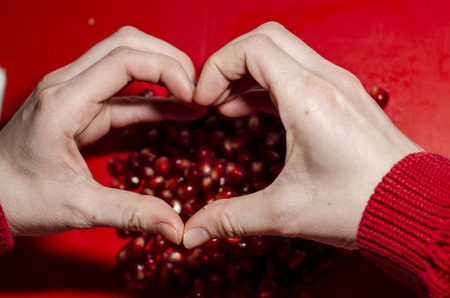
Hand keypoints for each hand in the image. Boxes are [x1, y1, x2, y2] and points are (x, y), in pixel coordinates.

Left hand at [0, 26, 204, 243]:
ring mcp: (74, 91)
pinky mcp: (82, 104)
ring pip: (126, 57)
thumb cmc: (19, 197)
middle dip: (169, 59)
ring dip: (163, 71)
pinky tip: (177, 109)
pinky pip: (124, 89)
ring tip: (193, 97)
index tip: (193, 95)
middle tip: (197, 89)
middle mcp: (67, 85)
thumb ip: (131, 211)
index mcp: (63, 102)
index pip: (124, 60)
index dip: (167, 69)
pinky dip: (154, 94)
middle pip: (127, 43)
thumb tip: (176, 225)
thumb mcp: (78, 207)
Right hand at [183, 22, 421, 248]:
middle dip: (229, 64)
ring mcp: (339, 84)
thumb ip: (232, 218)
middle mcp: (326, 80)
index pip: (251, 48)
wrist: (413, 209)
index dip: (216, 68)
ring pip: (283, 52)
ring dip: (249, 73)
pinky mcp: (344, 96)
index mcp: (309, 98)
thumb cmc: (360, 205)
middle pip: (265, 38)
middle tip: (212, 98)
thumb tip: (193, 231)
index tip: (203, 101)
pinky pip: (299, 72)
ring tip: (226, 107)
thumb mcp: (286, 212)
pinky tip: (255, 111)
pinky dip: (270, 84)